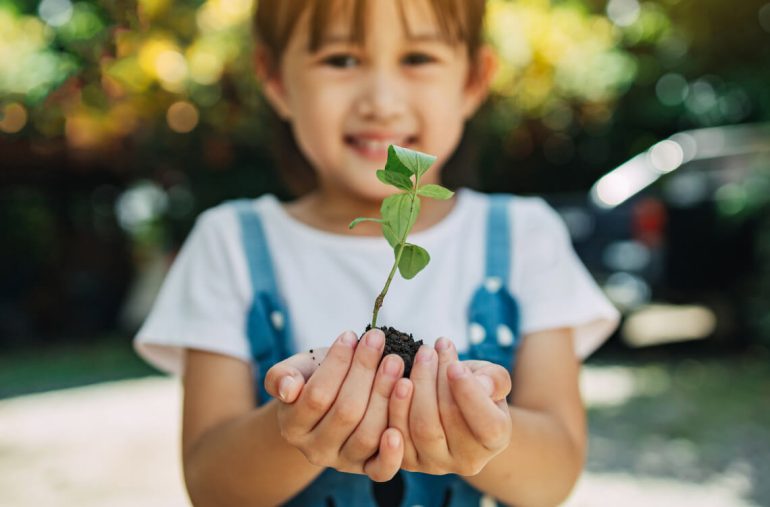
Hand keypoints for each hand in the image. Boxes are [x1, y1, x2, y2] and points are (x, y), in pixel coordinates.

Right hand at [264, 329, 404, 481]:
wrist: (332, 398)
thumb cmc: (315, 378)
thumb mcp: (295, 370)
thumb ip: (282, 376)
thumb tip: (288, 388)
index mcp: (293, 427)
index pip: (317, 395)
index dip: (336, 364)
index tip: (351, 335)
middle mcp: (316, 450)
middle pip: (346, 413)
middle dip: (365, 372)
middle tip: (379, 342)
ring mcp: (343, 461)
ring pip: (367, 434)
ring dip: (385, 396)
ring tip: (395, 363)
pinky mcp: (368, 468)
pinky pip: (380, 471)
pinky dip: (391, 454)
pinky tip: (398, 430)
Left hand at [388, 337, 511, 475]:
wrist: (453, 403)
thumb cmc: (476, 386)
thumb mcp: (492, 377)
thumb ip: (494, 378)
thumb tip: (481, 383)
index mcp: (495, 440)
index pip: (487, 425)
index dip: (469, 394)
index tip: (455, 366)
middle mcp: (467, 460)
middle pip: (445, 421)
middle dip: (431, 380)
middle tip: (427, 350)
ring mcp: (436, 464)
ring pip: (418, 429)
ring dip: (412, 388)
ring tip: (413, 360)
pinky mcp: (408, 461)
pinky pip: (395, 435)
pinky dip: (392, 404)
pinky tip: (395, 378)